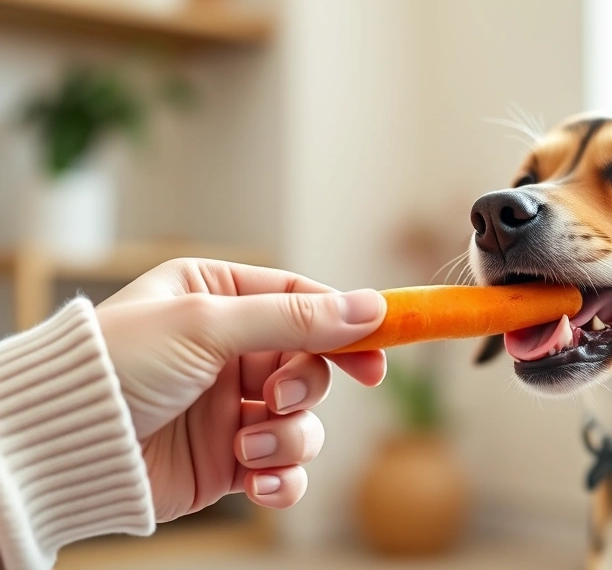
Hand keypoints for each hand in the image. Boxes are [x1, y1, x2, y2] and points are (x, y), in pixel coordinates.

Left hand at [94, 258, 386, 521]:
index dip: (346, 327)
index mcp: (218, 298)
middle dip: (306, 388)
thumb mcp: (209, 325)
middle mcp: (228, 350)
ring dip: (288, 438)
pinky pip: (282, 468)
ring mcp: (229, 407)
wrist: (65, 446)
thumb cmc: (120, 366)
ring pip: (303, 421)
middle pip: (312, 364)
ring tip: (247, 445)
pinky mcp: (226, 460)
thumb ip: (295, 318)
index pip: (303, 301)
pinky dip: (281, 479)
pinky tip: (260, 484)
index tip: (376, 355)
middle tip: (278, 401)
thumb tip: (371, 307)